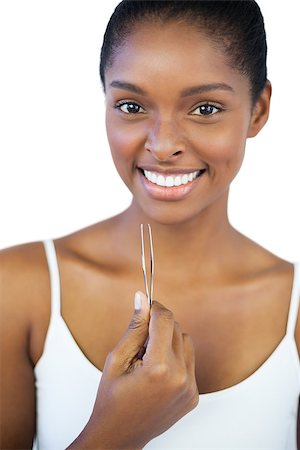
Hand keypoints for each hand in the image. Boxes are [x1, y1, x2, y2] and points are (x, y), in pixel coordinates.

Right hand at [69, 291, 198, 448]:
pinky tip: (158, 374)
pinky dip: (176, 359)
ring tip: (149, 358)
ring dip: (169, 341)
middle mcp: (180, 377)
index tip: (146, 306)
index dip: (155, 308)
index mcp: (159, 368)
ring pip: (186, 343)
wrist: (119, 436)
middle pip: (176, 329)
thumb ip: (134, 327)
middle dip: (159, 327)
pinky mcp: (193, 396)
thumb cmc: (111, 398)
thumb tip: (142, 298)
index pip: (165, 320)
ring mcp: (190, 389)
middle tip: (140, 342)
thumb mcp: (117, 358)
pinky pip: (190, 362)